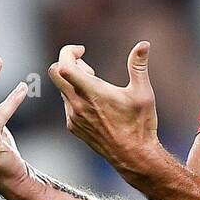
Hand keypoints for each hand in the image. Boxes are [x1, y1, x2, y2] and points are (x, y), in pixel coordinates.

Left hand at [49, 41, 159, 175]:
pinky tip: (95, 104)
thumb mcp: (143, 93)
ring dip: (73, 80)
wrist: (133, 156)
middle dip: (68, 63)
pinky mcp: (73, 127)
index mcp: (92, 93)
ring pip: (61, 88)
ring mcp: (73, 117)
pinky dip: (75, 96)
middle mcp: (78, 104)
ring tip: (97, 86)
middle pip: (55, 73)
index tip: (83, 50)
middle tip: (88, 67)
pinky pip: (66, 104)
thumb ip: (138, 65)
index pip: (64, 66)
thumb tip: (144, 44)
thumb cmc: (140, 124)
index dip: (69, 52)